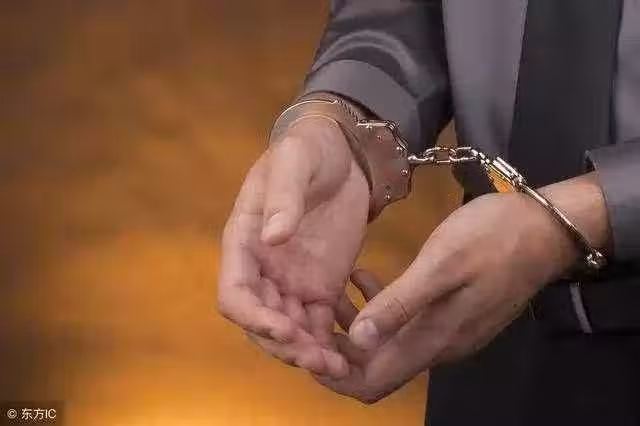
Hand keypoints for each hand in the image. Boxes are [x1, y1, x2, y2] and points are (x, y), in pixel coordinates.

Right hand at [217, 116, 369, 377]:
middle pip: (262, 323)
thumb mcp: (296, 160)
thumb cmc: (311, 149)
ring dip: (307, 353)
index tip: (284, 328)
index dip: (253, 318)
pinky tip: (349, 356)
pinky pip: (319, 324)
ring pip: (291, 331)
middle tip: (318, 360)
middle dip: (285, 345)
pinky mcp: (321, 286)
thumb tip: (273, 235)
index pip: (235, 294)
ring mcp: (292, 281)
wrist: (343, 153)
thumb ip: (284, 195)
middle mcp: (263, 269)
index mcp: (245, 241)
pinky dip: (327, 343)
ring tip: (338, 367)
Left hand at [316, 173, 609, 402]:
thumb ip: (400, 303)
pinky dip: (379, 307)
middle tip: (310, 314)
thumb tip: (358, 342)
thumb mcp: (442, 265)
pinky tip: (364, 277)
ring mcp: (447, 331)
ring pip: (387, 344)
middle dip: (338, 347)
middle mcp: (436, 346)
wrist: (546, 229)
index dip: (333, 374)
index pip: (371, 384)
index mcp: (431, 340)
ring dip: (356, 326)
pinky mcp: (452, 313)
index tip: (303, 346)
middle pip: (375, 367)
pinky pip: (404, 323)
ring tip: (330, 293)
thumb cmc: (493, 239)